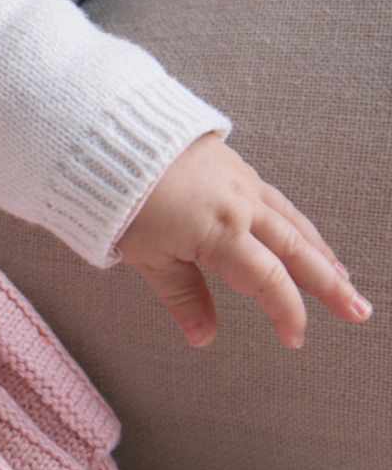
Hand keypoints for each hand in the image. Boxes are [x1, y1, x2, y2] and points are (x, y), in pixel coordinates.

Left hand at [114, 132, 372, 348]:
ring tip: (341, 277)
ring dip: (320, 251)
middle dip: (330, 283)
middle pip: (296, 250)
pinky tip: (301, 232)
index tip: (295, 339)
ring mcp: (240, 180)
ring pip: (291, 221)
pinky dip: (296, 221)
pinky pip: (276, 198)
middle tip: (359, 310)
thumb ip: (182, 297)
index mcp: (221, 232)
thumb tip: (204, 338)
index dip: (286, 312)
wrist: (110, 130)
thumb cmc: (118, 197)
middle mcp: (241, 205)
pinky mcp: (233, 162)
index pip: (268, 281)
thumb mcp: (147, 256)